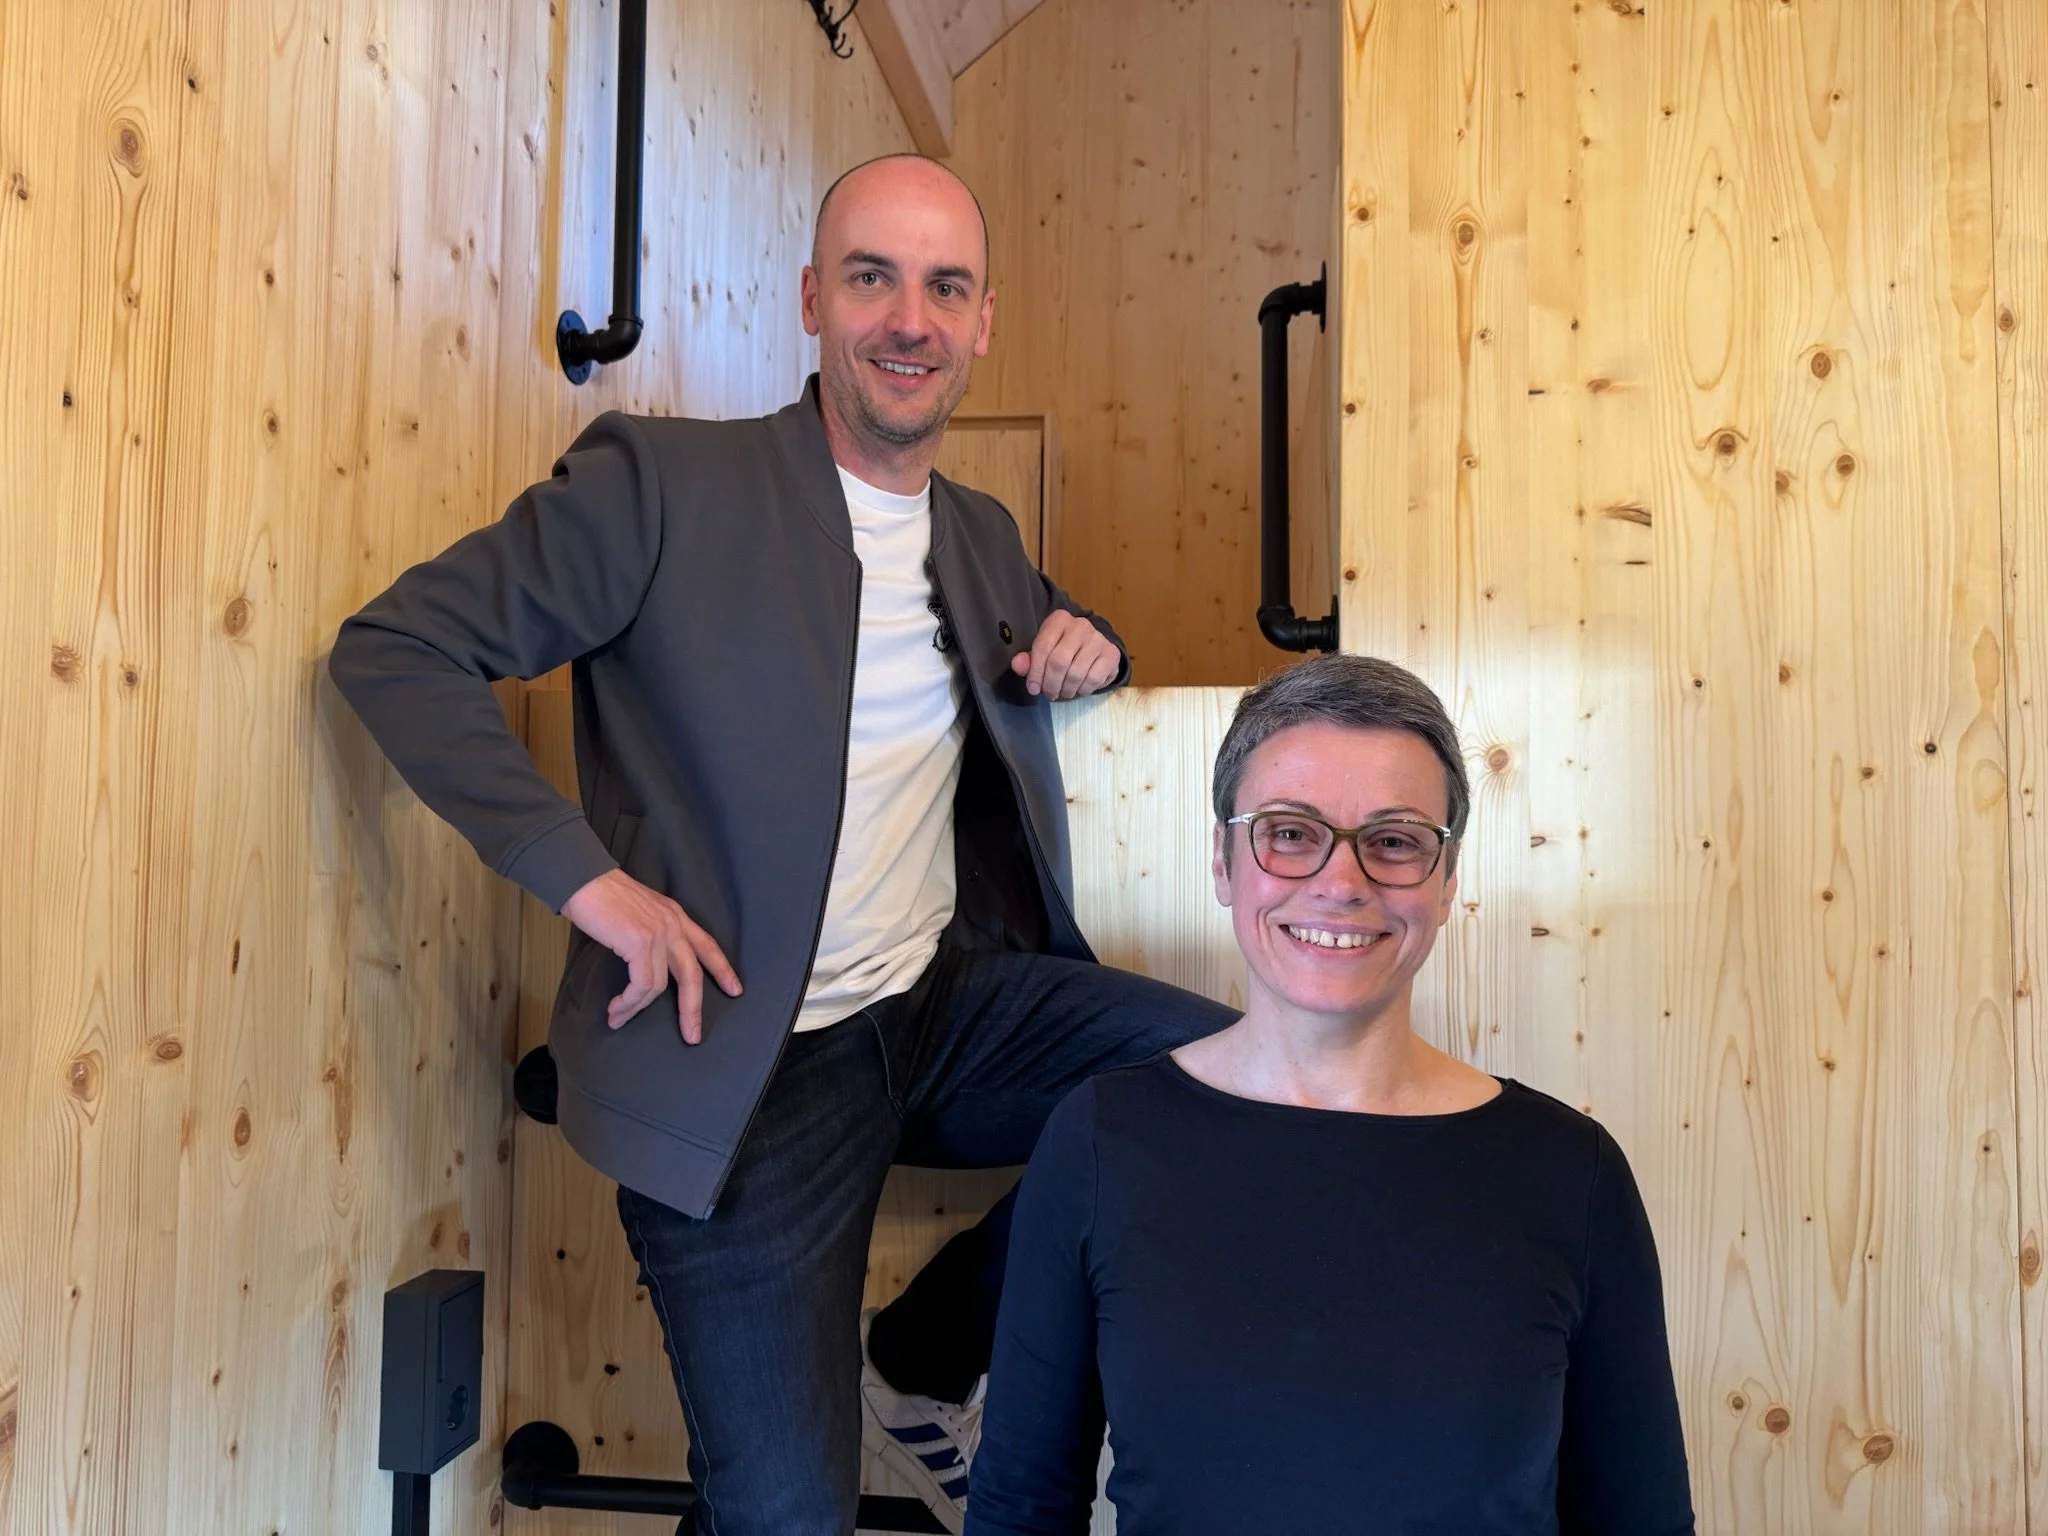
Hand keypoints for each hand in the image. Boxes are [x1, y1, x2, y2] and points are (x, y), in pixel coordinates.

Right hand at [561, 868, 741, 1043]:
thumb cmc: (603, 897)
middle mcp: (672, 924)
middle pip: (692, 974)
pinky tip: (616, 1009)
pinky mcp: (640, 943)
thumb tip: (648, 964)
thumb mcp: (640, 912)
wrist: (583, 880)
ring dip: (636, 1009)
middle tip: (692, 1035)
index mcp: (675, 916)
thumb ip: (652, 934)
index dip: (723, 969)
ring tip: (619, 1018)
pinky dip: (628, 1003)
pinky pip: (641, 985)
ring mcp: (658, 934)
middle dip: (693, 1009)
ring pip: (660, 986)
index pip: (708, 945)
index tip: (735, 989)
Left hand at [1010, 610, 1121, 699]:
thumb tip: (1017, 665)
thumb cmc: (1063, 649)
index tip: (1033, 689)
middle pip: (1058, 662)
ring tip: (1062, 693)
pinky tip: (1078, 689)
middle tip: (1049, 694)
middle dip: (1050, 684)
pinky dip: (1082, 690)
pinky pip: (1093, 679)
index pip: (1042, 647)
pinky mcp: (1111, 654)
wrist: (1095, 647)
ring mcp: (1098, 639)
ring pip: (1076, 674)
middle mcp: (1080, 625)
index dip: (1035, 672)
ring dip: (1066, 690)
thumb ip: (1028, 659)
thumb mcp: (1043, 651)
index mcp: (1059, 620)